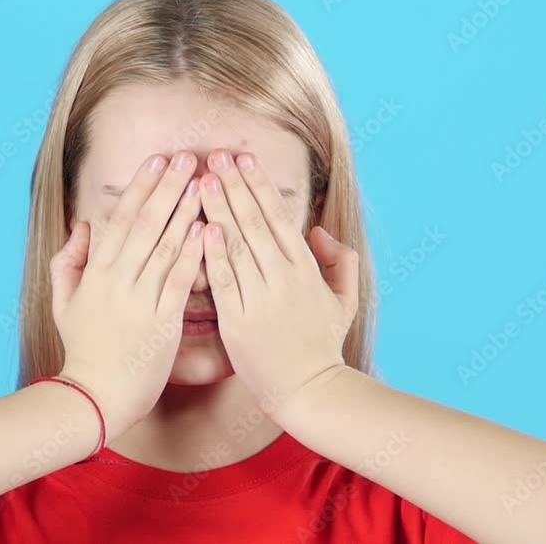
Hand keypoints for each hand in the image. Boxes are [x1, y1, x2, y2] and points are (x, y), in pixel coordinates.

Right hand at [49, 152, 202, 442]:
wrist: (96, 397)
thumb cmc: (84, 349)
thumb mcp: (64, 302)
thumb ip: (70, 261)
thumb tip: (84, 225)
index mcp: (97, 272)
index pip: (122, 219)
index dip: (141, 187)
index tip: (158, 160)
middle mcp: (119, 280)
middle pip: (146, 224)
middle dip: (168, 187)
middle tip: (187, 158)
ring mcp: (141, 300)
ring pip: (166, 246)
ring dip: (186, 212)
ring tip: (204, 183)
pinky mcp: (163, 322)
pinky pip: (180, 281)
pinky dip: (194, 254)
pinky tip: (208, 229)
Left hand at [198, 149, 358, 418]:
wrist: (309, 390)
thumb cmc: (323, 344)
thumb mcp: (343, 299)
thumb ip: (340, 260)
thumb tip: (318, 231)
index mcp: (306, 270)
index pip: (279, 217)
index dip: (260, 186)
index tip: (244, 159)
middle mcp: (284, 279)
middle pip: (255, 223)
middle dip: (235, 186)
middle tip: (215, 156)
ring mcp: (261, 299)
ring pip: (238, 245)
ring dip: (220, 209)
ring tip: (203, 179)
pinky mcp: (239, 322)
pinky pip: (224, 281)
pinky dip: (213, 254)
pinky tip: (202, 228)